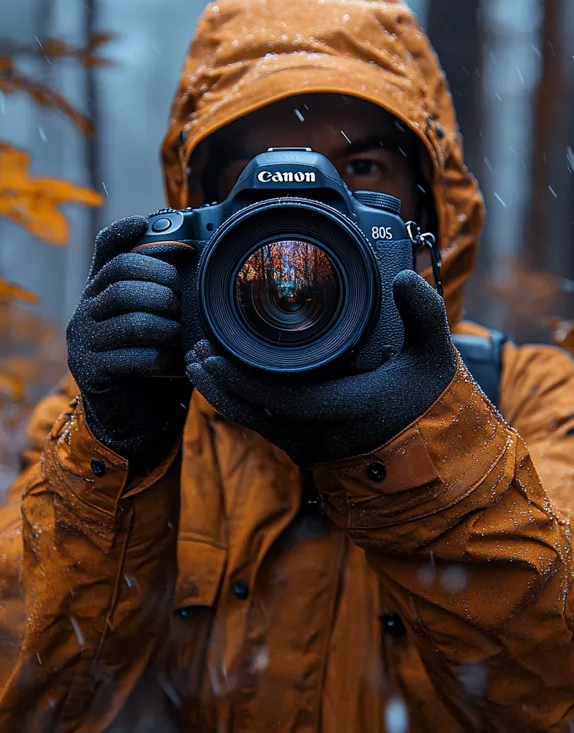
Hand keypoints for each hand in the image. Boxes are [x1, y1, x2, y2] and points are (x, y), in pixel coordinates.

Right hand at [67, 216, 190, 468]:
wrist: (133, 412)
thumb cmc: (153, 358)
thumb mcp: (158, 320)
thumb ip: (167, 291)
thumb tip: (201, 255)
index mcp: (100, 290)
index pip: (105, 251)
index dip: (122, 233)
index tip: (143, 222)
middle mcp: (85, 310)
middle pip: (120, 279)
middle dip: (160, 286)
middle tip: (183, 302)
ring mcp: (83, 341)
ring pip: (129, 318)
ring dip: (165, 325)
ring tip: (182, 335)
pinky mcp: (90, 372)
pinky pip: (130, 359)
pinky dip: (161, 361)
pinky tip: (176, 365)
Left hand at [185, 271, 456, 465]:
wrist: (436, 454)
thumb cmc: (430, 403)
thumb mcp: (435, 356)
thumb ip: (425, 314)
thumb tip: (406, 278)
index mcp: (349, 410)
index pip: (282, 399)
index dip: (243, 379)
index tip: (215, 354)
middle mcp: (324, 435)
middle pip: (256, 413)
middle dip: (220, 383)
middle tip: (194, 352)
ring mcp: (313, 447)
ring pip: (255, 424)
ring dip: (224, 395)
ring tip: (198, 365)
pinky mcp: (308, 449)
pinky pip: (263, 430)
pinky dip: (239, 407)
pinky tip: (223, 386)